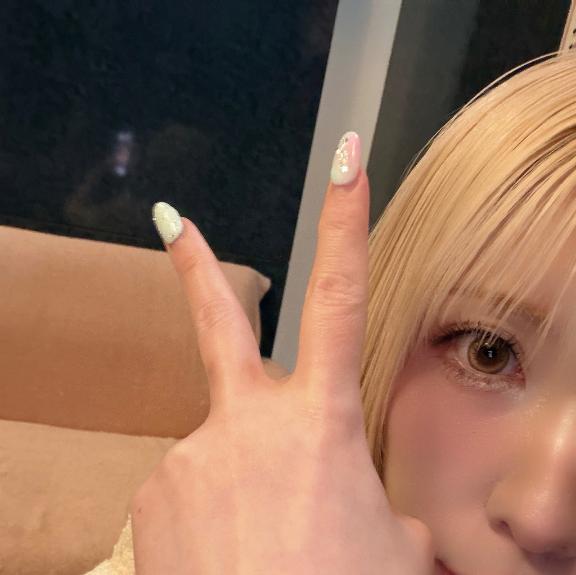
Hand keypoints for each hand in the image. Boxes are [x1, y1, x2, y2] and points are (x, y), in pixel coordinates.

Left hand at [131, 134, 434, 573]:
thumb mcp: (389, 549)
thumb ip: (374, 508)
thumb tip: (362, 510)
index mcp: (321, 421)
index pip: (343, 295)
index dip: (347, 220)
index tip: (345, 159)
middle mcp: (248, 422)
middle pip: (222, 325)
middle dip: (198, 265)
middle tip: (173, 220)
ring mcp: (191, 453)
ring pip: (220, 449)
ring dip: (243, 486)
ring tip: (259, 548)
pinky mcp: (153, 493)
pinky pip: (190, 488)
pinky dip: (212, 517)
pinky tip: (226, 558)